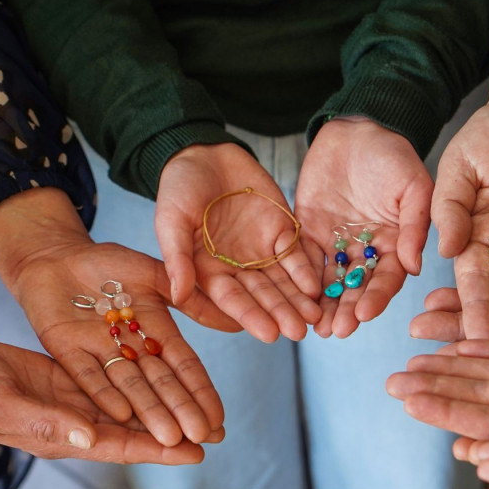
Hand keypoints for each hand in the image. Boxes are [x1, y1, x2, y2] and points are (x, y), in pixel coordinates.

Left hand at [0, 189, 227, 445]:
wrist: (55, 256)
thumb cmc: (106, 261)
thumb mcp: (154, 274)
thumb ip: (188, 297)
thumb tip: (234, 318)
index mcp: (156, 331)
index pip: (184, 366)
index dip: (201, 392)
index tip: (219, 419)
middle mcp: (132, 349)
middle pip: (160, 383)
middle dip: (181, 410)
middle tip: (200, 438)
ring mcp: (100, 353)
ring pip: (129, 386)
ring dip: (149, 412)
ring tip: (169, 438)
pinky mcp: (66, 351)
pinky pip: (87, 376)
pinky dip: (103, 393)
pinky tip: (122, 414)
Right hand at [0, 298, 205, 463]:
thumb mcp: (3, 404)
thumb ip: (46, 422)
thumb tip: (90, 439)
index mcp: (61, 437)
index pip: (122, 447)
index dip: (161, 450)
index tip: (199, 453)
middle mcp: (75, 424)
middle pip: (136, 431)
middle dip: (176, 431)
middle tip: (220, 430)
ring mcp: (74, 401)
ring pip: (131, 406)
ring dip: (165, 406)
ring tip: (204, 408)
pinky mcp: (70, 377)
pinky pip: (115, 382)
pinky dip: (141, 380)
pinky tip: (166, 374)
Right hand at [157, 143, 321, 341]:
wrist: (204, 154)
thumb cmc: (179, 188)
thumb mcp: (171, 219)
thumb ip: (177, 256)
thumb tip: (178, 294)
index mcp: (208, 271)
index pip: (232, 299)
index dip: (250, 316)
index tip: (269, 334)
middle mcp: (237, 268)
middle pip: (262, 296)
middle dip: (281, 313)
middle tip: (300, 333)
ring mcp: (261, 252)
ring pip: (283, 281)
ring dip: (298, 300)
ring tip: (315, 318)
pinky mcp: (281, 232)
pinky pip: (295, 255)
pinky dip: (305, 271)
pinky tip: (317, 286)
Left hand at [296, 117, 432, 336]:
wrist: (358, 128)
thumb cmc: (393, 156)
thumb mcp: (415, 187)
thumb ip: (415, 227)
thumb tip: (414, 268)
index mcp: (395, 244)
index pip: (387, 278)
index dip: (377, 297)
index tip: (365, 314)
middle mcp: (366, 250)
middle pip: (356, 287)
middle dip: (347, 310)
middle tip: (336, 330)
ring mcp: (337, 243)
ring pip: (330, 281)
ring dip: (324, 305)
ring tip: (316, 327)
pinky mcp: (309, 232)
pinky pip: (304, 260)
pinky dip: (301, 280)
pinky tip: (296, 298)